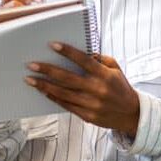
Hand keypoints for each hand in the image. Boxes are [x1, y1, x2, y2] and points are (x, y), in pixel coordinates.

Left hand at [25, 43, 140, 136]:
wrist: (131, 114)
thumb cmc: (121, 87)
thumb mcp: (115, 68)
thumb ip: (100, 59)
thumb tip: (83, 52)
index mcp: (105, 75)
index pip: (84, 61)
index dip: (68, 52)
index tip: (52, 44)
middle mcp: (97, 90)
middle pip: (68, 78)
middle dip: (48, 71)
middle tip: (31, 64)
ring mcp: (91, 104)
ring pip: (63, 94)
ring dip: (44, 85)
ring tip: (30, 79)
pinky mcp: (87, 116)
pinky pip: (66, 105)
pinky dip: (53, 97)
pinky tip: (43, 91)